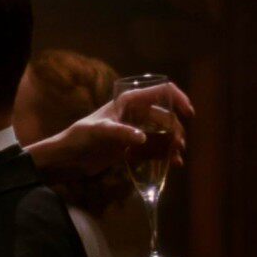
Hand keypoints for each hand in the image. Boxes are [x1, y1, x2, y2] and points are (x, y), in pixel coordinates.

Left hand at [32, 81, 193, 179]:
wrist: (67, 158)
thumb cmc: (79, 138)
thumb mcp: (98, 132)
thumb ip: (119, 133)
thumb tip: (142, 138)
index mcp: (129, 102)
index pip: (161, 91)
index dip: (178, 99)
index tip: (189, 114)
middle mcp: (134, 113)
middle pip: (166, 116)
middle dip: (175, 130)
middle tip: (178, 147)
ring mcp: (133, 130)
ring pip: (162, 134)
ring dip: (172, 144)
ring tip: (176, 159)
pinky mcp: (130, 147)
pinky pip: (153, 148)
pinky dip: (163, 155)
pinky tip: (171, 165)